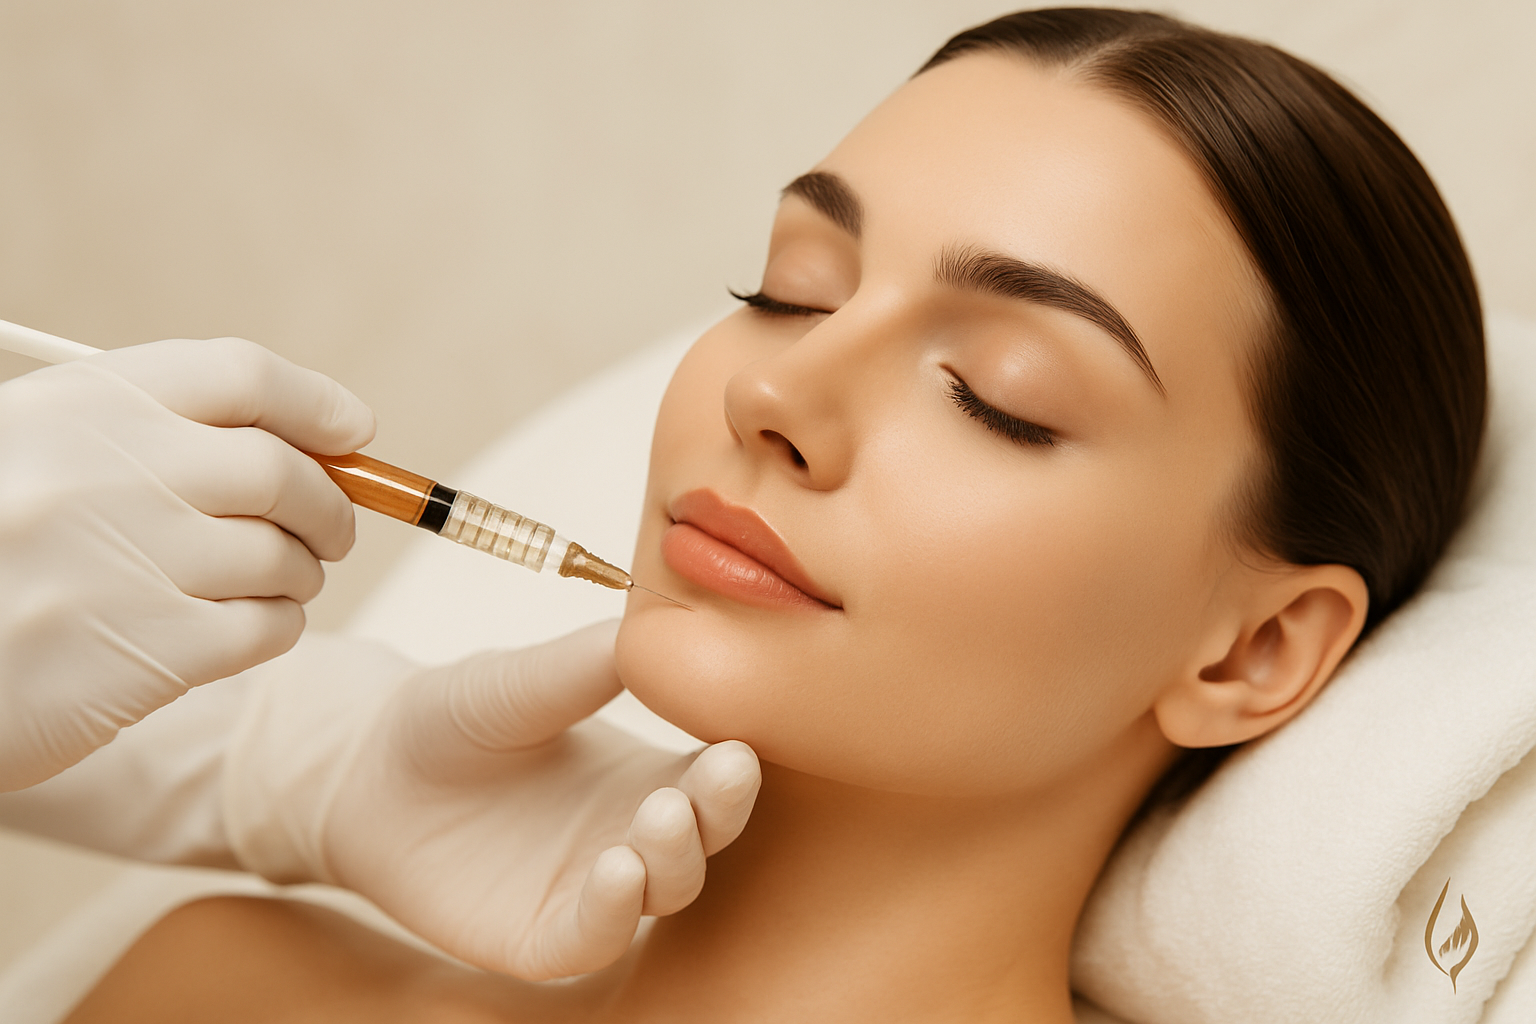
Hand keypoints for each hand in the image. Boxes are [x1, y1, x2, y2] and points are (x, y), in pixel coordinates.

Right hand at [0, 338, 371, 790]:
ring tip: (277, 583)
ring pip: (284, 555)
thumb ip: (151, 437)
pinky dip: (277, 626)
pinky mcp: (146, 650)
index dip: (316, 403)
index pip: (240, 376)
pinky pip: (267, 628)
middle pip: (282, 470)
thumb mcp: (37, 454)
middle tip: (330, 528)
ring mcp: (129, 561)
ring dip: (301, 572)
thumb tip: (313, 444)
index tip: (356, 433)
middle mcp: (109, 472)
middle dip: (331, 502)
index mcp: (82, 406)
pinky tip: (245, 628)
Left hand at [222, 621, 760, 979]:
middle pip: (706, 835)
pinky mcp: (540, 935)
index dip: (736, 760)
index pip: (715, 773)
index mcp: (645, 770)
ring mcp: (591, 888)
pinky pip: (594, 938)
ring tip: (661, 816)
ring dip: (675, 858)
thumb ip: (594, 659)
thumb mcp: (524, 679)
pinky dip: (616, 913)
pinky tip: (617, 872)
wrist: (365, 770)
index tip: (744, 734)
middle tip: (722, 772)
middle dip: (722, 808)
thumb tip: (667, 620)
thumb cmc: (453, 716)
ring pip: (664, 890)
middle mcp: (631, 832)